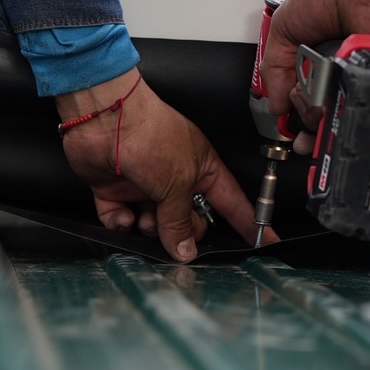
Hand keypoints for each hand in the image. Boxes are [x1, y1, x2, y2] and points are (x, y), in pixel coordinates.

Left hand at [55, 67, 278, 261]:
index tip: (265, 242)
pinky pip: (121, 219)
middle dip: (182, 232)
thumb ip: (181, 221)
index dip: (247, 223)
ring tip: (146, 221)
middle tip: (177, 237)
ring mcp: (144, 184)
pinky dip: (121, 222)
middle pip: (189, 221)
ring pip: (153, 224)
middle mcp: (175, 178)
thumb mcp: (177, 183)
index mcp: (202, 169)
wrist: (104, 118)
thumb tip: (185, 251)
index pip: (232, 202)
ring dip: (149, 228)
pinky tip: (123, 214)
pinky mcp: (115, 189)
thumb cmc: (150, 135)